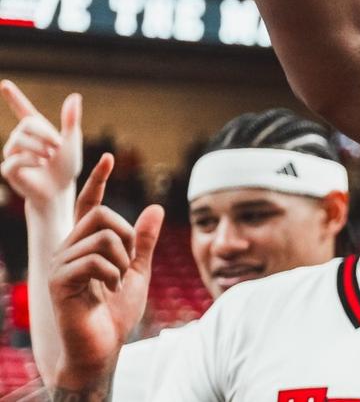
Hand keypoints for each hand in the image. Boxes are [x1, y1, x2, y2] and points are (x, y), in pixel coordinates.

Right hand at [0, 81, 81, 210]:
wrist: (60, 190)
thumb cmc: (66, 166)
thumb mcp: (71, 141)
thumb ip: (71, 120)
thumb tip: (74, 96)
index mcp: (36, 130)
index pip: (23, 109)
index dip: (14, 97)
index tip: (5, 84)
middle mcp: (20, 139)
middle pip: (26, 124)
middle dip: (45, 134)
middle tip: (57, 146)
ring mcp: (12, 154)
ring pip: (19, 140)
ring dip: (39, 147)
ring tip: (50, 156)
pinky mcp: (8, 169)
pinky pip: (15, 159)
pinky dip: (31, 160)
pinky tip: (41, 164)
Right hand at [48, 154, 162, 388]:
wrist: (102, 346)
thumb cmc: (116, 312)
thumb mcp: (139, 271)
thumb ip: (144, 241)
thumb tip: (156, 207)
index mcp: (86, 244)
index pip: (88, 204)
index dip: (98, 180)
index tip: (109, 157)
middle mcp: (68, 248)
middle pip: (101, 213)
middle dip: (126, 235)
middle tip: (126, 264)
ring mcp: (61, 263)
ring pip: (102, 235)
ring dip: (121, 259)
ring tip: (116, 282)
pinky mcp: (58, 280)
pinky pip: (95, 259)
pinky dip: (113, 274)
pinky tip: (108, 290)